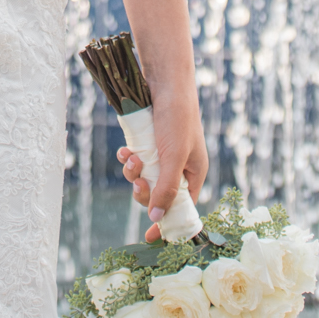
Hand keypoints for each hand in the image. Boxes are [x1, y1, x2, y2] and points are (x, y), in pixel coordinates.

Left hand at [116, 87, 208, 241]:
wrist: (164, 80)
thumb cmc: (177, 117)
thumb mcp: (173, 157)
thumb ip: (166, 188)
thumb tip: (156, 216)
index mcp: (194, 173)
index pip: (182, 207)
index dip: (166, 222)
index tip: (150, 236)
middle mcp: (179, 166)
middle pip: (157, 194)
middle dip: (143, 190)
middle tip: (137, 182)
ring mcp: (162, 154)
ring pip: (143, 177)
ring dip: (133, 172)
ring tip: (130, 157)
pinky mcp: (148, 142)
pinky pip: (135, 160)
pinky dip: (128, 158)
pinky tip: (125, 150)